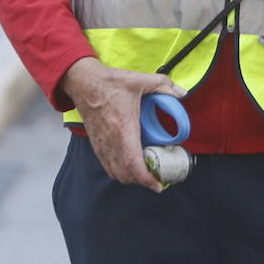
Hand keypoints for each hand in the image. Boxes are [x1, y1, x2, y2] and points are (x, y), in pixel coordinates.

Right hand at [61, 57, 186, 192]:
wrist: (83, 83)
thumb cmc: (109, 83)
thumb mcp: (140, 80)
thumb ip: (163, 84)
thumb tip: (181, 92)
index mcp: (123, 128)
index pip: (133, 162)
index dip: (146, 178)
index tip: (158, 184)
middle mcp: (110, 141)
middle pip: (125, 174)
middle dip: (142, 181)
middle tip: (158, 178)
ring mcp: (102, 144)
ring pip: (115, 172)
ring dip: (131, 178)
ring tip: (147, 174)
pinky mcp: (96, 144)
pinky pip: (108, 166)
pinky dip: (120, 171)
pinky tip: (131, 166)